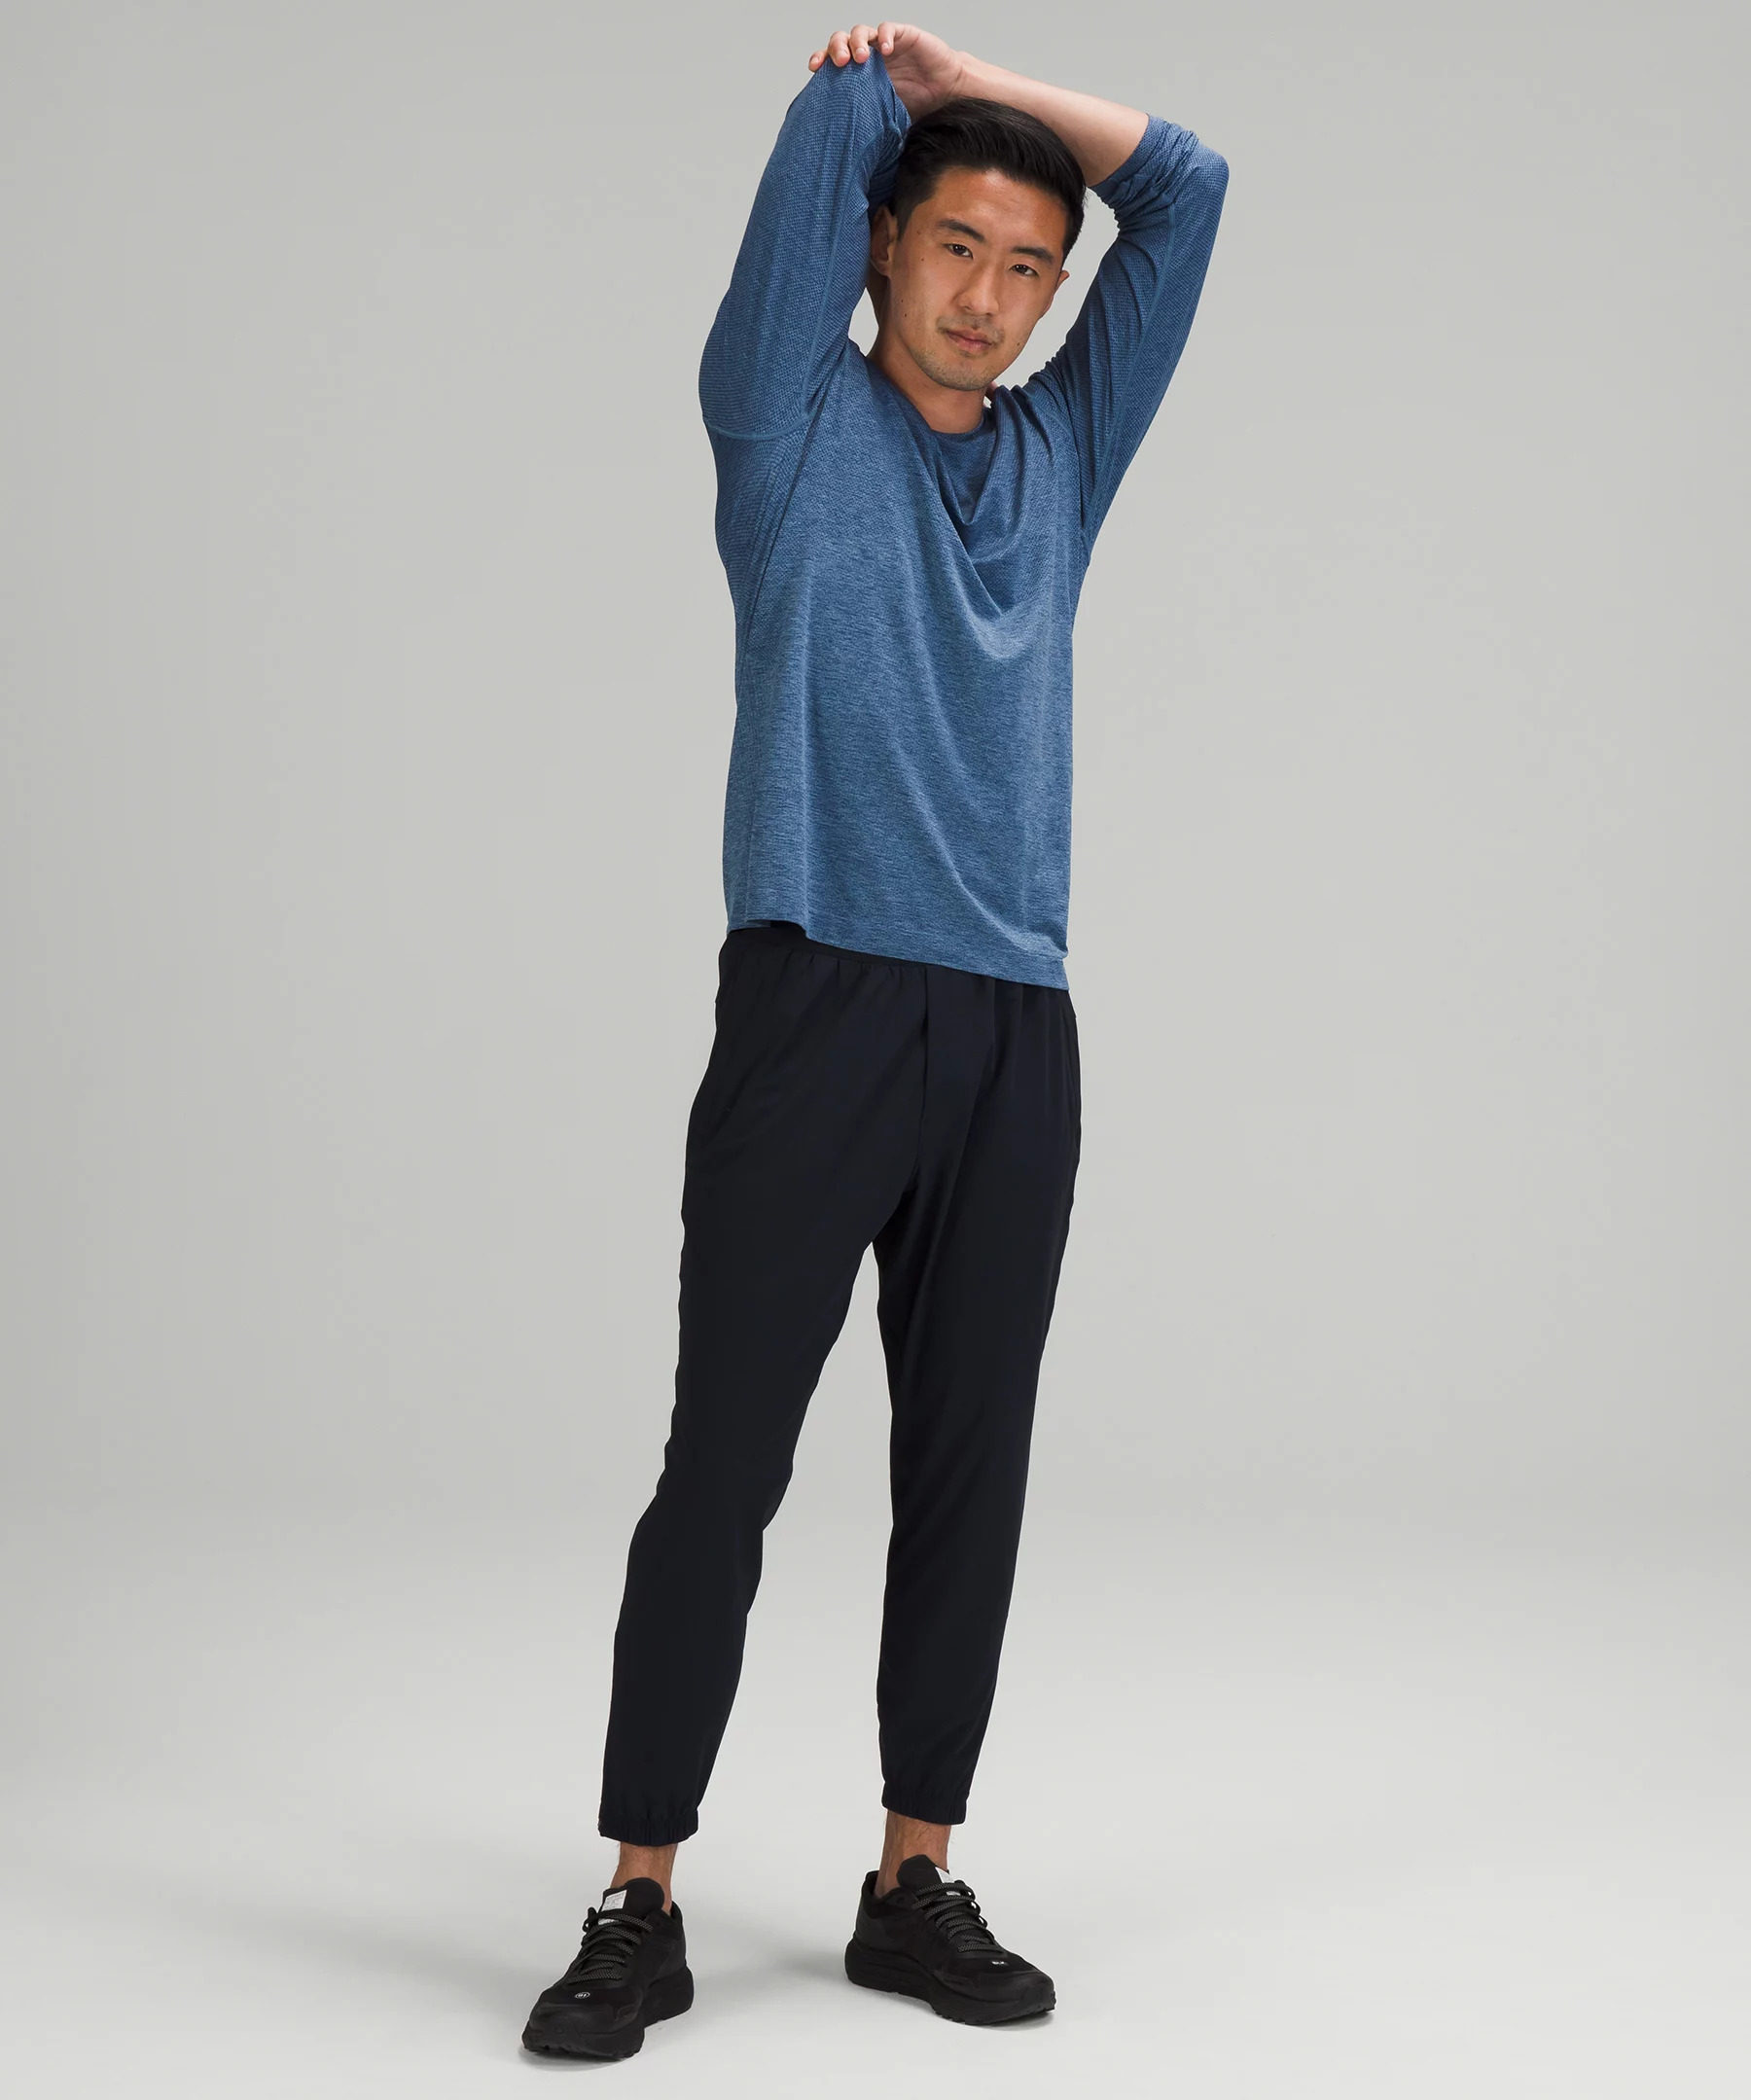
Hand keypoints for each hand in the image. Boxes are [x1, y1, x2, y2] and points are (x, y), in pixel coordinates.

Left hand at [806, 22, 965, 119]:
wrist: (947, 95)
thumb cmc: (917, 106)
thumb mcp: (885, 118)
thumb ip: (866, 123)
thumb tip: (844, 155)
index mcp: (859, 74)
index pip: (833, 62)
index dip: (822, 61)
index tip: (814, 70)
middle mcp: (870, 56)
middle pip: (843, 41)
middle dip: (836, 48)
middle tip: (839, 63)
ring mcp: (885, 44)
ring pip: (862, 32)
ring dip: (857, 41)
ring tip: (859, 58)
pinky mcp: (904, 35)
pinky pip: (889, 29)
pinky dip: (884, 36)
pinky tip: (885, 49)